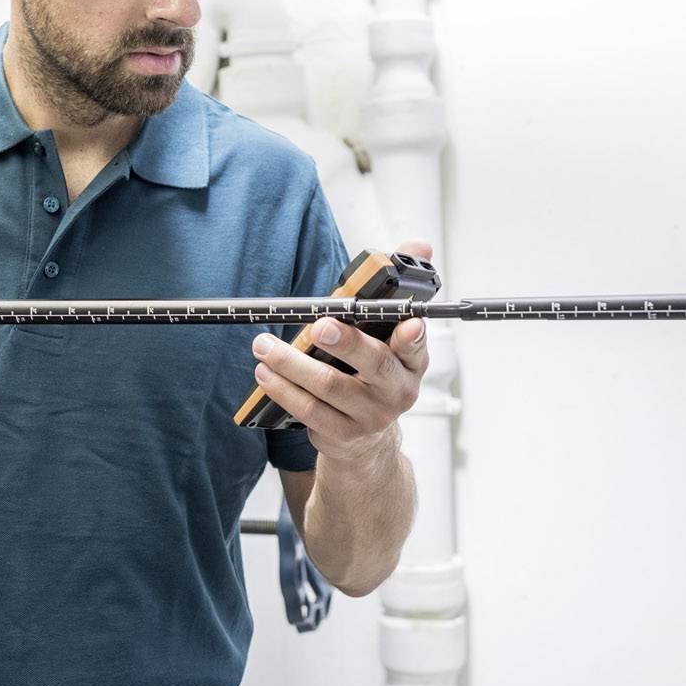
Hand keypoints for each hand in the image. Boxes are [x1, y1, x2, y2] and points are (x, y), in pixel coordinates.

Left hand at [250, 241, 432, 463]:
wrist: (366, 440)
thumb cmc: (371, 374)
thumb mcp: (387, 335)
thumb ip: (395, 290)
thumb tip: (420, 245)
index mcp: (411, 361)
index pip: (417, 344)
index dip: (413, 335)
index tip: (408, 323)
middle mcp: (397, 390)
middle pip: (374, 364)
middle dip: (346, 342)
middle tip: (319, 325)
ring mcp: (371, 415)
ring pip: (330, 386)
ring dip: (292, 364)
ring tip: (265, 346)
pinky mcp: (343, 434)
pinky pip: (309, 410)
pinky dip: (283, 390)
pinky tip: (266, 374)